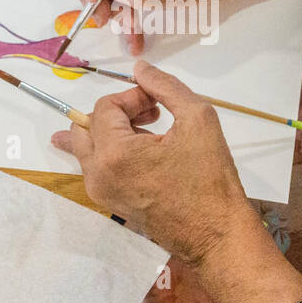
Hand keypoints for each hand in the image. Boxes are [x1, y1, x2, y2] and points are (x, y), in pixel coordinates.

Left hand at [51, 61, 250, 267]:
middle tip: (150, 115)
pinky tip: (146, 151)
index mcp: (114, 155)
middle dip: (115, 112)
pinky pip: (99, 168)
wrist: (217, 233)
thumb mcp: (197, 118)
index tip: (158, 106)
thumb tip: (140, 69)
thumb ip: (165, 87)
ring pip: (88, 148)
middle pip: (84, 126)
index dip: (132, 97)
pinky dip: (115, 152)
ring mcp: (102, 194)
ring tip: (152, 133)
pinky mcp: (111, 204)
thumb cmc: (210, 179)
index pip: (104, 107)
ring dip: (114, 132)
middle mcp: (98, 176)